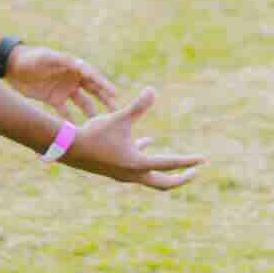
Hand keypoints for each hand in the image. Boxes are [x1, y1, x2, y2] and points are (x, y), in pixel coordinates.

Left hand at [5, 44, 118, 120]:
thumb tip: (80, 64)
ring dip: (91, 112)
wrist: (11, 66)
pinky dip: (71, 121)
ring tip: (101, 123)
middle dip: (105, 99)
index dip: (104, 84)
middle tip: (117, 110)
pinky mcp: (54, 99)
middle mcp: (72, 78)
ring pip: (82, 103)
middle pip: (93, 90)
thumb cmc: (30, 58)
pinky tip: (78, 133)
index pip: (93, 76)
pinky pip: (66, 113)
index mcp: (73, 66)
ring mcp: (64, 90)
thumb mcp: (46, 57)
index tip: (114, 93)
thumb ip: (63, 61)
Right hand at [60, 87, 203, 191]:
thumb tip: (152, 90)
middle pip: (164, 183)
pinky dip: (146, 157)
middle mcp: (134, 175)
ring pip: (151, 177)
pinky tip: (145, 141)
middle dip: (181, 178)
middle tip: (195, 172)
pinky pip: (137, 168)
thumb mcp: (119, 118)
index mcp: (138, 164)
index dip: (189, 161)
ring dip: (164, 170)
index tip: (204, 160)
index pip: (171, 164)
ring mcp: (124, 175)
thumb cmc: (95, 133)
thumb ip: (137, 106)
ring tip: (177, 162)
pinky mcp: (116, 171)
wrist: (69, 149)